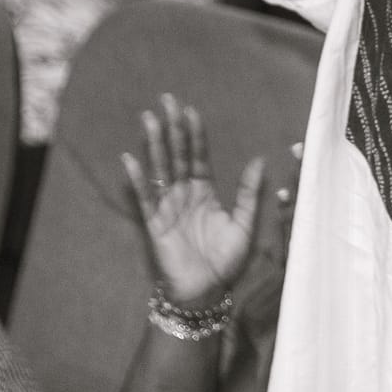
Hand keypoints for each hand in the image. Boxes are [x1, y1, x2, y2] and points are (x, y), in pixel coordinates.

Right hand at [122, 94, 266, 308]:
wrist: (207, 291)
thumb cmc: (224, 260)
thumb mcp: (244, 223)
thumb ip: (247, 192)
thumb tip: (260, 159)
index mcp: (205, 192)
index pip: (199, 155)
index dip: (195, 134)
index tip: (191, 110)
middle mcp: (185, 195)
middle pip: (177, 154)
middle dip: (172, 127)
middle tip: (166, 99)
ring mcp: (169, 207)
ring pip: (161, 169)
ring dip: (154, 144)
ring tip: (148, 119)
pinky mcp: (156, 224)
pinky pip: (146, 199)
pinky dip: (138, 179)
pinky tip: (131, 159)